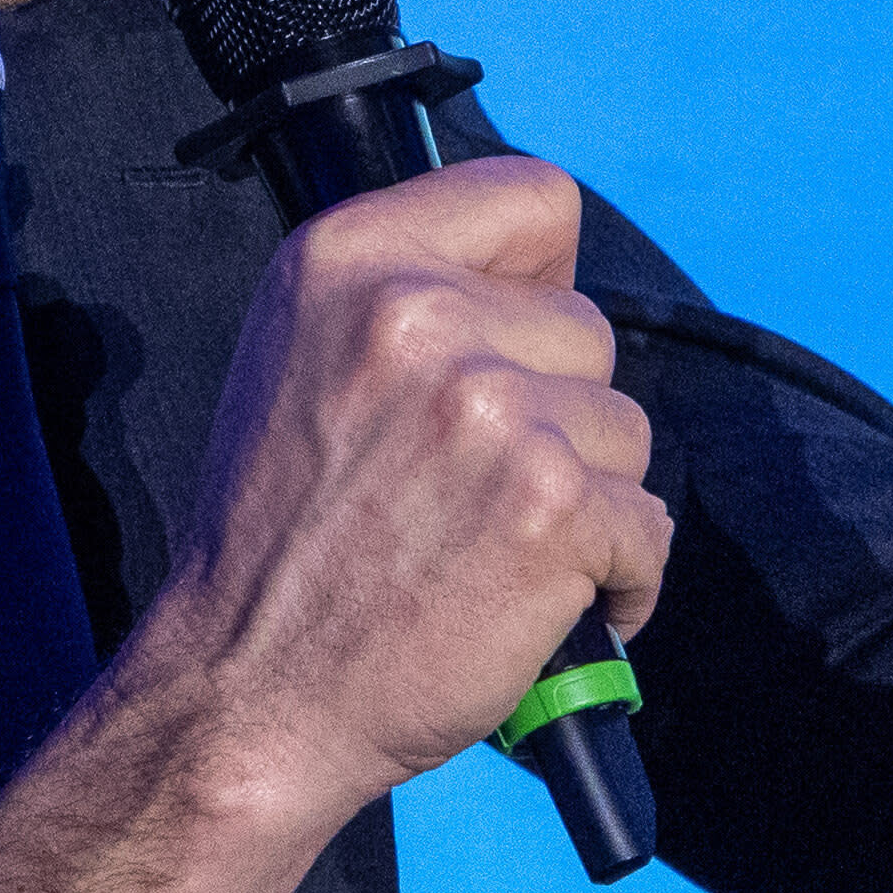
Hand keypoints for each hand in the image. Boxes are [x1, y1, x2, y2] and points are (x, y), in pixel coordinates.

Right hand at [0, 156, 666, 892]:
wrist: (246, 694)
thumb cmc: (276, 545)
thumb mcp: (297, 361)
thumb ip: (402, 299)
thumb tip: (532, 282)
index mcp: (348, 260)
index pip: (533, 197)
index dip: (542, 280)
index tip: (515, 345)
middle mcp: (418, 316)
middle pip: (587, 329)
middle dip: (557, 414)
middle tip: (472, 491)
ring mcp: (493, 409)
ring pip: (626, 430)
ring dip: (585, 500)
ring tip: (494, 552)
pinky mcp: (552, 505)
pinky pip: (646, 525)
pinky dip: (616, 581)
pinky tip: (536, 608)